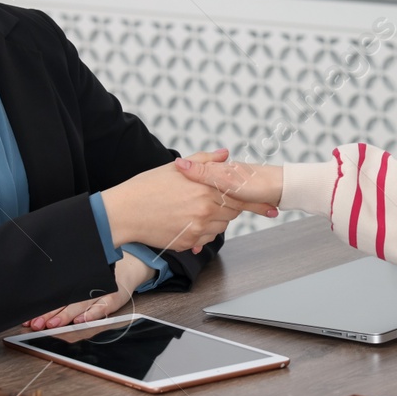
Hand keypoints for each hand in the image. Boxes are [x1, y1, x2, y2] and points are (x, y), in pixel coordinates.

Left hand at [25, 253, 150, 329]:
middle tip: (37, 323)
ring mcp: (100, 294)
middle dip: (49, 314)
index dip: (44, 307)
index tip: (31, 316)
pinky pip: (102, 308)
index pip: (57, 296)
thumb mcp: (82, 276)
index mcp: (76, 282)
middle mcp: (86, 287)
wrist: (126, 269)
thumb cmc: (99, 276)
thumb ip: (64, 286)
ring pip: (80, 305)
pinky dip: (91, 314)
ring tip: (52, 324)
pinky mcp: (112, 300)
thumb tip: (38, 297)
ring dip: (65, 316)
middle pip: (65, 301)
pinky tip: (81, 320)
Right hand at [101, 149, 276, 253]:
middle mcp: (205, 208)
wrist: (124, 212)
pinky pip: (205, 239)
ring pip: (220, 226)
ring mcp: (197, 227)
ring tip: (192, 209)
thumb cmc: (146, 187)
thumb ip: (205, 161)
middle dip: (228, 208)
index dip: (258, 202)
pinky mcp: (188, 241)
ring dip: (214, 220)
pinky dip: (201, 232)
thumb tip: (226, 154)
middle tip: (211, 202)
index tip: (273, 207)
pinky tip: (185, 222)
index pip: (240, 196)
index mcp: (205, 187)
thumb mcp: (175, 168)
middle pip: (232, 212)